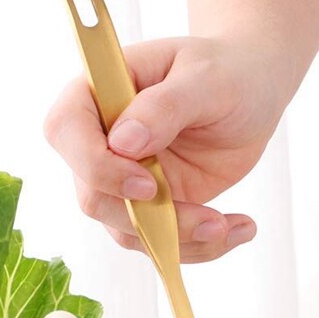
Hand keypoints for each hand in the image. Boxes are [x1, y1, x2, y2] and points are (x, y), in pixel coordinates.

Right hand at [45, 37, 289, 260]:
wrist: (252, 93)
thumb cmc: (226, 71)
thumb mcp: (206, 79)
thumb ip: (164, 106)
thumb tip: (123, 142)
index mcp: (99, 92)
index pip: (66, 132)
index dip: (97, 167)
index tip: (148, 185)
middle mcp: (103, 141)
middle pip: (94, 197)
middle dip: (149, 219)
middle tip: (211, 221)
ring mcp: (126, 178)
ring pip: (129, 230)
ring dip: (181, 240)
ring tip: (233, 227)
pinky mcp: (154, 205)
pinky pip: (161, 241)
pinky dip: (202, 246)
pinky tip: (240, 229)